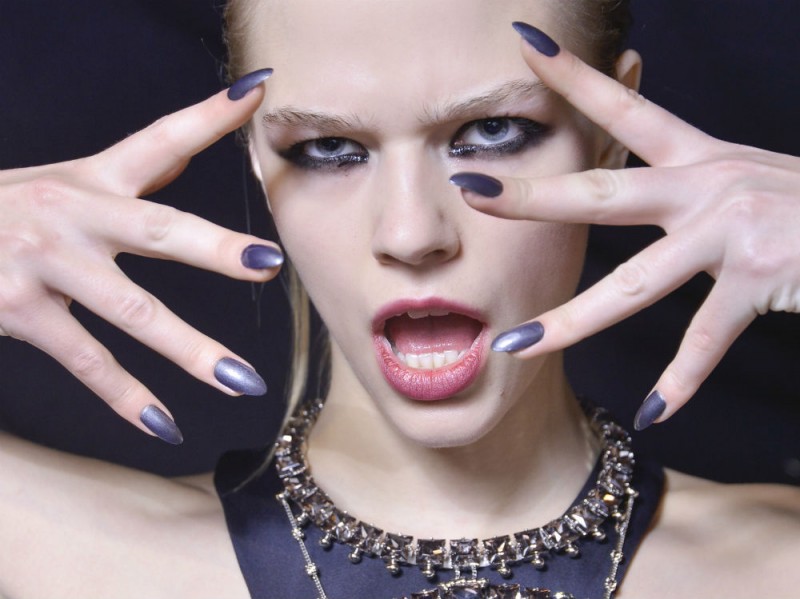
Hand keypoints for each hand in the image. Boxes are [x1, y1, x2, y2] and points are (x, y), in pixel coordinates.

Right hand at [0, 69, 280, 443]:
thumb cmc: (8, 213)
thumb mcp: (66, 185)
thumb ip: (130, 176)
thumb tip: (188, 153)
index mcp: (92, 180)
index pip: (160, 140)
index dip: (210, 116)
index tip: (258, 91)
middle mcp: (73, 214)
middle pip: (158, 229)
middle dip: (215, 249)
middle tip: (270, 264)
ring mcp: (45, 263)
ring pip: (132, 312)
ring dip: (192, 351)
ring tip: (244, 383)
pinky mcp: (17, 309)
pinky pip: (86, 360)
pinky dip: (128, 398)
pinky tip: (166, 426)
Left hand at [451, 23, 799, 429]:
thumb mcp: (741, 179)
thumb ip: (688, 185)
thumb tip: (636, 185)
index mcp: (697, 157)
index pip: (623, 107)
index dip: (573, 75)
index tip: (525, 45)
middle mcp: (707, 183)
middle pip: (602, 191)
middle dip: (533, 195)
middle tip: (469, 189)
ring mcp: (732, 229)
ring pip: (634, 283)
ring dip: (571, 321)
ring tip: (515, 346)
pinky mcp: (761, 274)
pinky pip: (708, 338)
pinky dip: (683, 379)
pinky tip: (655, 410)